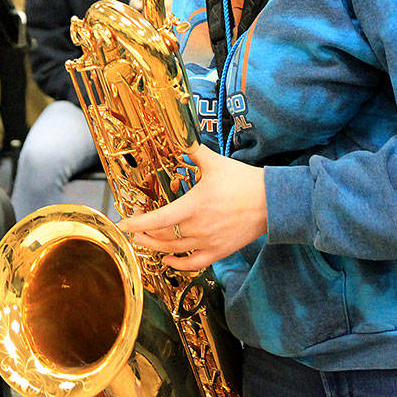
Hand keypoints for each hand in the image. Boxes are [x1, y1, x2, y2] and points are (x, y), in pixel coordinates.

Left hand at [118, 143, 267, 271]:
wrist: (272, 201)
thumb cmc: (243, 180)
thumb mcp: (215, 162)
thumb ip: (192, 150)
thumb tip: (177, 132)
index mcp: (193, 206)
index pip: (158, 220)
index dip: (138, 223)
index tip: (124, 224)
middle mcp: (198, 227)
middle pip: (161, 236)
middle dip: (143, 233)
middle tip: (133, 228)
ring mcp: (208, 242)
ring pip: (174, 250)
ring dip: (155, 247)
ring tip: (144, 241)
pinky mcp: (220, 251)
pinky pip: (194, 263)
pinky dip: (178, 264)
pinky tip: (168, 259)